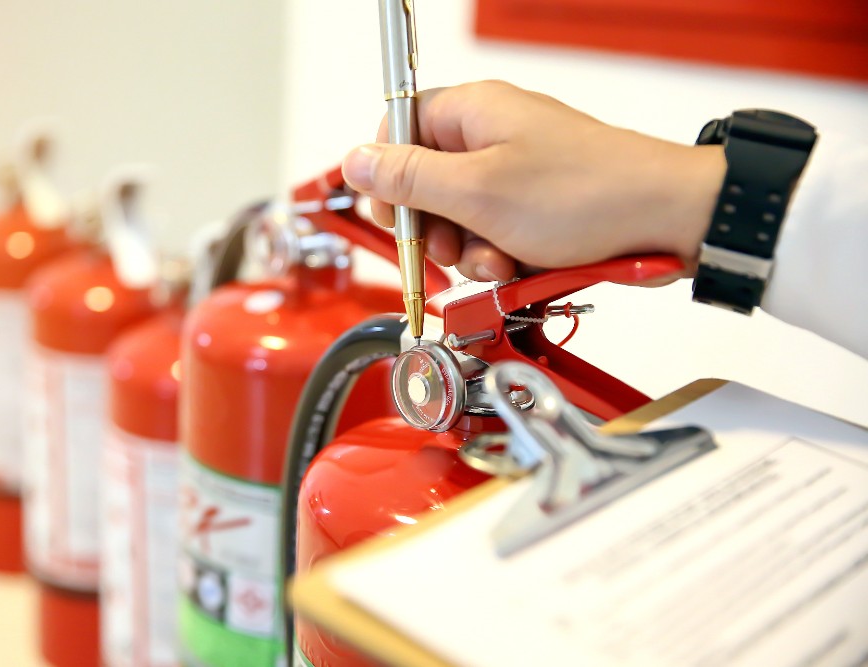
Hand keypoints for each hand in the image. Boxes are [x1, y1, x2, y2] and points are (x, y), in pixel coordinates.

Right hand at [341, 80, 725, 282]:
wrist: (667, 220)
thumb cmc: (585, 194)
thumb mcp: (478, 191)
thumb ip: (409, 178)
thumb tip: (356, 162)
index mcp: (471, 112)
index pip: (399, 131)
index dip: (389, 178)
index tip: (398, 216)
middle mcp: (492, 135)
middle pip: (427, 182)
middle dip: (436, 227)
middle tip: (453, 246)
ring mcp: (517, 171)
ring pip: (462, 217)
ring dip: (471, 251)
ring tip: (499, 261)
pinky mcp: (539, 205)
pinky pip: (497, 233)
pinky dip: (502, 257)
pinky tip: (520, 268)